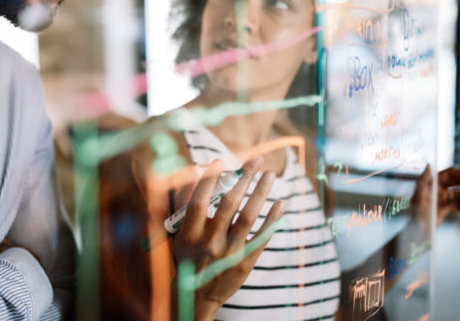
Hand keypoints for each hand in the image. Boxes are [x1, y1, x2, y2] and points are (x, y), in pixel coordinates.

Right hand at [172, 157, 284, 319]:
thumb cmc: (187, 258)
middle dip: (243, 179)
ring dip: (260, 193)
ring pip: (248, 218)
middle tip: (256, 160)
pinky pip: (261, 237)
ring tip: (270, 175)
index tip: (220, 160)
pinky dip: (272, 220)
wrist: (196, 299)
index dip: (208, 180)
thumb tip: (195, 174)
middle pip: (228, 205)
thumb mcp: (178, 235)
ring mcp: (229, 254)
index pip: (199, 202)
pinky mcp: (244, 263)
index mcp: (189, 235)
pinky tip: (280, 204)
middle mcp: (209, 244)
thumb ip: (185, 206)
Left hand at [411, 165, 459, 229]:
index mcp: (432, 182)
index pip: (451, 174)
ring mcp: (443, 197)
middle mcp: (439, 188)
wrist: (418, 232)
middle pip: (458, 182)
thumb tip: (428, 165)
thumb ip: (423, 181)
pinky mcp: (446, 208)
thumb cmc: (415, 214)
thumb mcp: (417, 196)